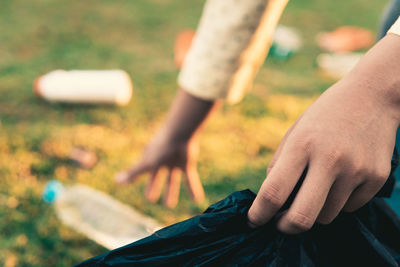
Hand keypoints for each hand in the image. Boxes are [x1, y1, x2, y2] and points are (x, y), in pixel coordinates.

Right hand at [116, 131, 204, 207]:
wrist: (180, 134)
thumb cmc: (161, 148)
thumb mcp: (146, 163)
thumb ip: (133, 173)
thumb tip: (115, 180)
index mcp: (150, 160)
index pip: (144, 174)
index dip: (142, 183)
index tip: (143, 194)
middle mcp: (162, 162)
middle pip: (157, 178)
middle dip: (154, 187)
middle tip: (151, 199)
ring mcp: (174, 163)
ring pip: (172, 180)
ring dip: (171, 192)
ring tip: (169, 205)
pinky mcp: (187, 164)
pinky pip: (190, 179)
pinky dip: (193, 189)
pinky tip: (197, 200)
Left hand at [248, 34, 399, 232]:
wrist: (373, 96)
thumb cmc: (325, 116)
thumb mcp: (295, 132)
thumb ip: (280, 165)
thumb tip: (270, 200)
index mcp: (302, 144)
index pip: (274, 192)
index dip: (259, 213)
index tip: (253, 222)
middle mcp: (330, 159)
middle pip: (302, 217)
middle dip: (286, 228)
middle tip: (280, 225)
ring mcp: (356, 170)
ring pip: (326, 216)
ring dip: (315, 211)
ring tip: (317, 187)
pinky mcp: (377, 178)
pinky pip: (350, 208)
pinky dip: (339, 202)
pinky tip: (341, 179)